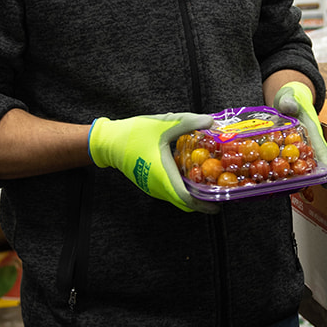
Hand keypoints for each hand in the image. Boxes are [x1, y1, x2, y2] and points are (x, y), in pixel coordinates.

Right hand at [88, 113, 217, 213]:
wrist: (108, 141)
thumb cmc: (134, 133)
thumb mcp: (164, 124)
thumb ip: (188, 122)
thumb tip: (210, 121)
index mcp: (163, 174)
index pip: (185, 199)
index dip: (203, 205)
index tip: (218, 205)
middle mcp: (157, 186)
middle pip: (183, 202)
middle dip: (202, 201)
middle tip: (218, 192)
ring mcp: (152, 187)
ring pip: (176, 197)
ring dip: (192, 194)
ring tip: (208, 182)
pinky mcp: (149, 183)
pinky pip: (169, 191)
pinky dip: (182, 188)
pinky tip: (190, 174)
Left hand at [274, 81, 326, 184]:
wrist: (286, 100)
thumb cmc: (292, 99)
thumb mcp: (291, 97)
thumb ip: (290, 101)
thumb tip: (290, 107)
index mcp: (312, 133)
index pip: (321, 151)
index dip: (326, 168)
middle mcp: (306, 144)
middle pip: (311, 165)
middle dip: (309, 180)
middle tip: (303, 192)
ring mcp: (294, 150)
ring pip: (296, 167)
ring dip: (292, 180)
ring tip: (284, 192)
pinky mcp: (283, 151)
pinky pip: (281, 164)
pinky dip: (276, 173)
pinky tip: (267, 182)